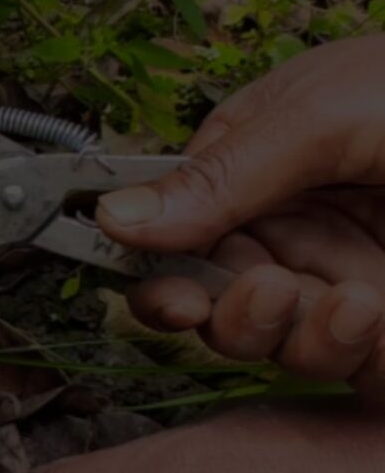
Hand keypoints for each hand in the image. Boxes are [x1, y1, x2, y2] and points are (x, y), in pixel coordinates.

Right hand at [94, 35, 384, 390]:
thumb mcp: (326, 113)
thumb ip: (221, 174)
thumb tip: (114, 215)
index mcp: (252, 169)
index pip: (170, 230)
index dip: (153, 270)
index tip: (162, 297)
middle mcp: (283, 229)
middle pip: (203, 297)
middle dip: (219, 309)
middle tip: (260, 291)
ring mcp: (331, 279)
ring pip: (259, 339)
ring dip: (278, 330)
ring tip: (328, 299)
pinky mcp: (377, 328)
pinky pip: (327, 359)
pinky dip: (335, 346)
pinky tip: (364, 312)